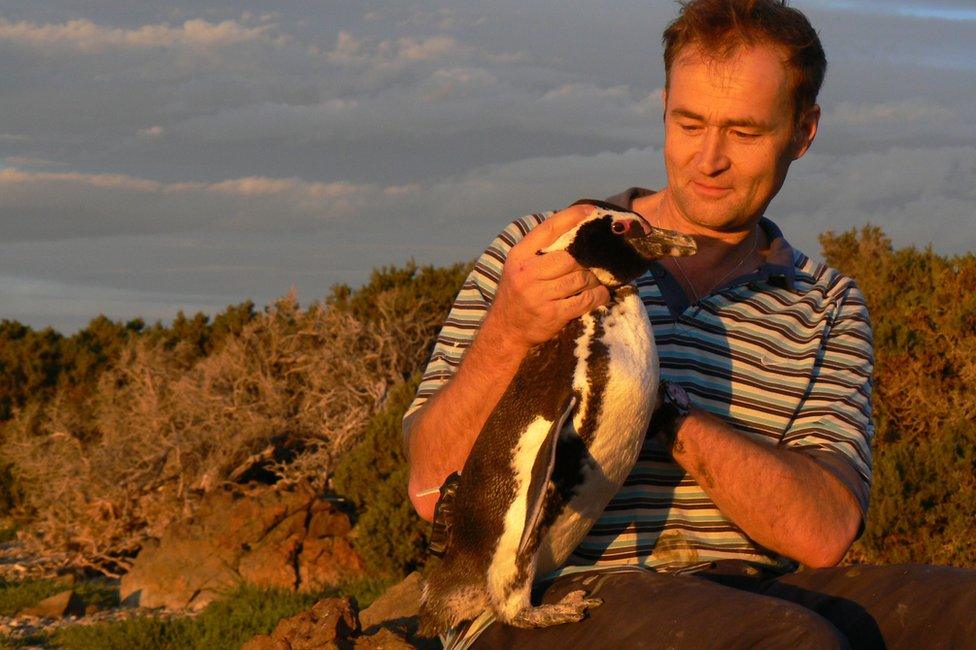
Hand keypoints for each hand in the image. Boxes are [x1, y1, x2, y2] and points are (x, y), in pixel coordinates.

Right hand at [487, 203, 610, 348]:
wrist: (506, 330)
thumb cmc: (518, 293)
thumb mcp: (520, 266)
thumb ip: (541, 250)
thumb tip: (574, 227)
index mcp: (519, 256)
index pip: (548, 230)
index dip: (572, 217)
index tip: (591, 210)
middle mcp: (527, 273)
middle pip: (570, 258)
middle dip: (587, 260)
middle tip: (595, 261)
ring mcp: (539, 295)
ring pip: (580, 278)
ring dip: (594, 279)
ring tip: (596, 280)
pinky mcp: (552, 314)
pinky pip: (585, 300)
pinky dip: (598, 296)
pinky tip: (600, 294)